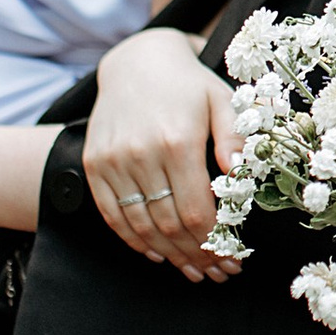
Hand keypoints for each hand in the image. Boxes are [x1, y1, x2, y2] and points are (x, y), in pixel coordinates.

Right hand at [86, 28, 236, 280]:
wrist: (137, 61)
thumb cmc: (189, 85)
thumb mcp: (222, 100)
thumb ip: (235, 137)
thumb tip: (241, 173)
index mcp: (177, 140)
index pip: (196, 210)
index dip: (214, 242)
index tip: (232, 259)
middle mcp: (140, 153)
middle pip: (168, 224)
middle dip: (196, 255)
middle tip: (217, 273)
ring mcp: (112, 160)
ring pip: (140, 225)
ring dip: (169, 255)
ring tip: (193, 271)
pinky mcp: (94, 164)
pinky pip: (112, 214)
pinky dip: (134, 240)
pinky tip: (158, 253)